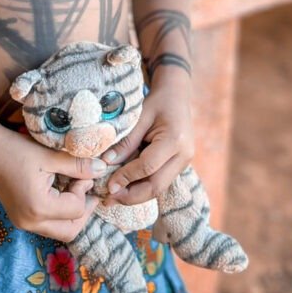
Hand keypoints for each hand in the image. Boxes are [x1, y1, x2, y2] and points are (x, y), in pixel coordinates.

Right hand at [0, 128, 106, 242]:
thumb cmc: (16, 149)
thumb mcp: (50, 156)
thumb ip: (78, 165)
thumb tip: (103, 169)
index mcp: (39, 208)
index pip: (76, 210)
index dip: (84, 190)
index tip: (82, 171)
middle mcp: (30, 223)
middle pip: (70, 231)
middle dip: (83, 211)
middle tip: (85, 187)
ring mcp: (23, 224)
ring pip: (59, 230)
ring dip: (71, 213)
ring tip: (72, 187)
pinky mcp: (20, 218)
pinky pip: (47, 224)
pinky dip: (58, 212)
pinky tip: (59, 191)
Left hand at [101, 80, 194, 206]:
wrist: (177, 93)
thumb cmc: (158, 101)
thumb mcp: (139, 116)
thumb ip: (126, 141)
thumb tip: (107, 163)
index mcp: (175, 140)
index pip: (148, 167)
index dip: (126, 177)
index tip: (107, 184)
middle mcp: (184, 155)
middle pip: (156, 185)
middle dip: (131, 196)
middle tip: (109, 198)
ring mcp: (184, 161)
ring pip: (159, 187)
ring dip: (136, 195)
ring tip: (113, 197)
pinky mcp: (179, 164)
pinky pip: (160, 180)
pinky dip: (142, 186)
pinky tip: (126, 187)